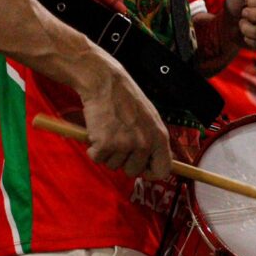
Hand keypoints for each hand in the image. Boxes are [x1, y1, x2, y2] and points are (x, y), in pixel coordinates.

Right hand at [78, 62, 171, 179]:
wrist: (105, 82)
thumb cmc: (126, 98)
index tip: (141, 169)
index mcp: (160, 137)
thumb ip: (154, 141)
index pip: (162, 171)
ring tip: (109, 130)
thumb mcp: (150, 118)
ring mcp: (125, 145)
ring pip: (113, 165)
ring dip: (108, 153)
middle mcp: (145, 143)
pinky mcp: (105, 144)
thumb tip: (156, 164)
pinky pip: (97, 158)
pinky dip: (93, 149)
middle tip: (118, 141)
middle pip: (134, 171)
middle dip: (123, 161)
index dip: (150, 173)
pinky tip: (97, 131)